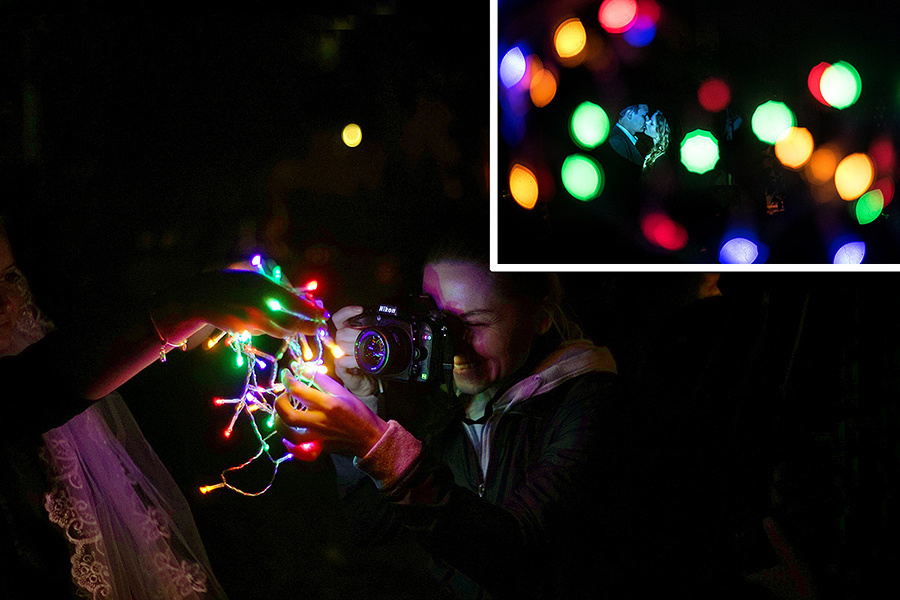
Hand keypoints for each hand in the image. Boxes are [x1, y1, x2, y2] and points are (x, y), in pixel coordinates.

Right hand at [153, 269, 325, 342]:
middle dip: (309, 326)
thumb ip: (275, 289)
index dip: (312, 311)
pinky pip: (263, 332)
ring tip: (306, 330)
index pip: (296, 303)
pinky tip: (274, 325)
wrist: (201, 295)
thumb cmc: (232, 283)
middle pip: (292, 321)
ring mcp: (252, 320)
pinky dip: (272, 329)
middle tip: (321, 328)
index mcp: (266, 288)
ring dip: (294, 331)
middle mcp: (261, 305)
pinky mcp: (244, 331)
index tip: (323, 314)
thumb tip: (299, 298)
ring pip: (280, 330)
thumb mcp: (255, 279)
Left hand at [275, 367, 387, 458]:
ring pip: (288, 433)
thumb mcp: (341, 391)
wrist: (368, 437)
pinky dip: (287, 439)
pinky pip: (295, 446)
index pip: (299, 390)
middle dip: (280, 401)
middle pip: (288, 414)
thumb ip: (321, 380)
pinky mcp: (317, 447)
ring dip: (280, 420)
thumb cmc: (357, 412)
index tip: (287, 373)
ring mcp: (317, 437)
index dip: (288, 379)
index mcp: (328, 405)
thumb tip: (301, 369)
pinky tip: (290, 429)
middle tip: (284, 394)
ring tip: (285, 410)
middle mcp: (320, 422)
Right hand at [331, 305, 378, 397]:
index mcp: (346, 335)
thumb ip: (369, 333)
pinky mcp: (340, 370)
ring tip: (368, 353)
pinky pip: (341, 362)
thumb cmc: (369, 363)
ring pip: (341, 346)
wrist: (368, 384)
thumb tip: (374, 320)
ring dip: (356, 348)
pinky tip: (359, 363)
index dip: (347, 312)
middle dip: (356, 334)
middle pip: (341, 332)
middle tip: (370, 339)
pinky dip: (351, 361)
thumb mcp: (371, 345)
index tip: (360, 309)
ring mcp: (339, 357)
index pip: (339, 318)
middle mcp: (340, 344)